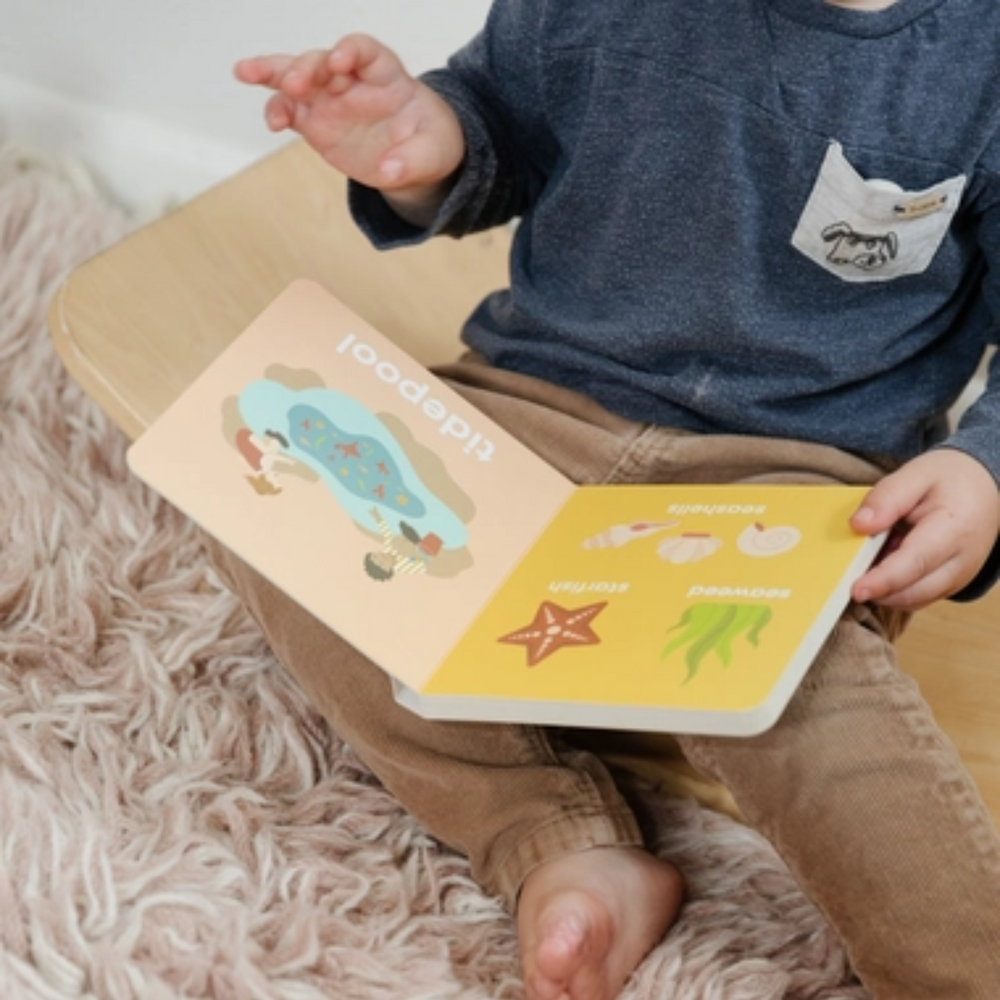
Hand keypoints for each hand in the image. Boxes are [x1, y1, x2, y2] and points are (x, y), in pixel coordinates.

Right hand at [234, 35, 464, 206]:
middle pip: (322, 62)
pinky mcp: (316, 123)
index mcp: (386, 75)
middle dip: (306, 67)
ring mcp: (330, 100)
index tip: (339, 62)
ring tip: (245, 72)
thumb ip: (413, 159)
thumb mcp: (435, 152)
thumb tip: (389, 171)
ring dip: (271, 73)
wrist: (418, 161)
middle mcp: (352, 81)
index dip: (350, 51)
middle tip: (295, 82)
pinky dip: (276, 111)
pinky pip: (290, 110)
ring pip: (295, 77)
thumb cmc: (430, 142)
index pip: (364, 51)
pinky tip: (272, 122)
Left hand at [850, 449, 999, 608]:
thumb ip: (887, 498)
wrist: (983, 488)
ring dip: (884, 589)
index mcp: (954, 529)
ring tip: (870, 556)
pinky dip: (894, 589)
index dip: (884, 579)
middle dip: (878, 590)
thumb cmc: (949, 480)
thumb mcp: (915, 474)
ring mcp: (958, 577)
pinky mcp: (949, 584)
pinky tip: (883, 564)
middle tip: (847, 575)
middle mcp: (961, 561)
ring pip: (914, 599)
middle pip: (915, 590)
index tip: (856, 589)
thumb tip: (858, 525)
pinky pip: (916, 596)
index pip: (916, 562)